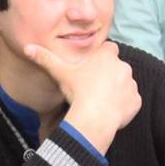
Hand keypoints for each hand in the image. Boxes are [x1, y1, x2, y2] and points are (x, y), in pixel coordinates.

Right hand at [22, 40, 140, 152]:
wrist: (94, 118)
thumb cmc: (78, 91)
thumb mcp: (60, 73)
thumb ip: (45, 58)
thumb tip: (27, 47)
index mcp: (107, 56)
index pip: (109, 49)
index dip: (101, 57)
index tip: (92, 68)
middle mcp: (124, 67)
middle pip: (117, 67)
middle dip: (109, 74)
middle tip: (93, 87)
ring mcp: (132, 85)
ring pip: (125, 84)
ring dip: (117, 90)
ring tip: (101, 101)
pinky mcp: (136, 101)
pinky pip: (131, 101)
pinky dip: (123, 105)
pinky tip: (109, 111)